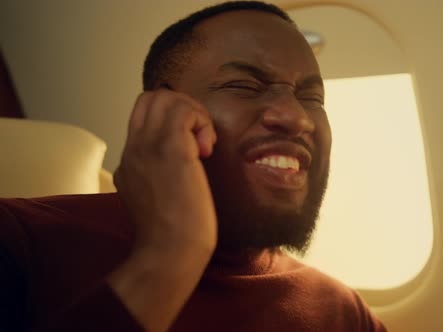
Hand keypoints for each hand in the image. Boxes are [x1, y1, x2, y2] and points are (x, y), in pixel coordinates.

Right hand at [114, 88, 217, 256]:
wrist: (170, 251)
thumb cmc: (172, 234)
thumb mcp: (153, 201)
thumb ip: (155, 177)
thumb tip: (183, 159)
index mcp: (129, 160)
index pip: (142, 116)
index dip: (172, 120)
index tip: (191, 145)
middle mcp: (134, 148)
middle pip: (150, 98)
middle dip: (183, 107)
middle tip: (199, 137)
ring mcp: (148, 146)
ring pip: (165, 97)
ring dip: (194, 113)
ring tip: (204, 144)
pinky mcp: (171, 149)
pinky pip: (184, 110)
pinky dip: (201, 121)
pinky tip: (207, 149)